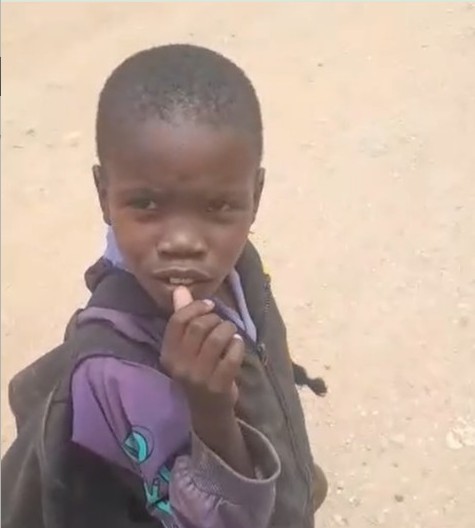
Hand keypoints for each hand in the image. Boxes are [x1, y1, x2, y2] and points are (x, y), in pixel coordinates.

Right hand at [160, 286, 243, 418]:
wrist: (208, 411)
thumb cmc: (197, 371)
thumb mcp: (186, 348)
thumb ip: (182, 317)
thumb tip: (180, 288)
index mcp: (168, 354)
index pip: (177, 321)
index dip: (195, 307)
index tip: (210, 305)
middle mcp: (180, 366)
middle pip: (199, 327)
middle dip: (215, 319)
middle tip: (221, 323)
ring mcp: (199, 377)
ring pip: (216, 339)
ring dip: (228, 329)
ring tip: (231, 332)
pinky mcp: (218, 385)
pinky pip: (232, 356)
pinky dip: (237, 346)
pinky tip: (237, 345)